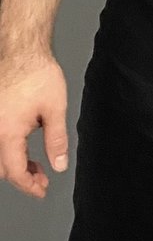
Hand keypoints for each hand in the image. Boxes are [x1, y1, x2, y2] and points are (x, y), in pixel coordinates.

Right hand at [0, 54, 68, 198]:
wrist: (22, 50)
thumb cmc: (37, 73)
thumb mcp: (55, 110)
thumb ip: (56, 141)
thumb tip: (59, 165)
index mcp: (7, 132)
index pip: (15, 172)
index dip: (30, 186)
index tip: (42, 190)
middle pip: (2, 167)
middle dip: (22, 177)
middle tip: (41, 178)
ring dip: (14, 164)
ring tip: (35, 164)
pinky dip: (7, 149)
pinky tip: (21, 145)